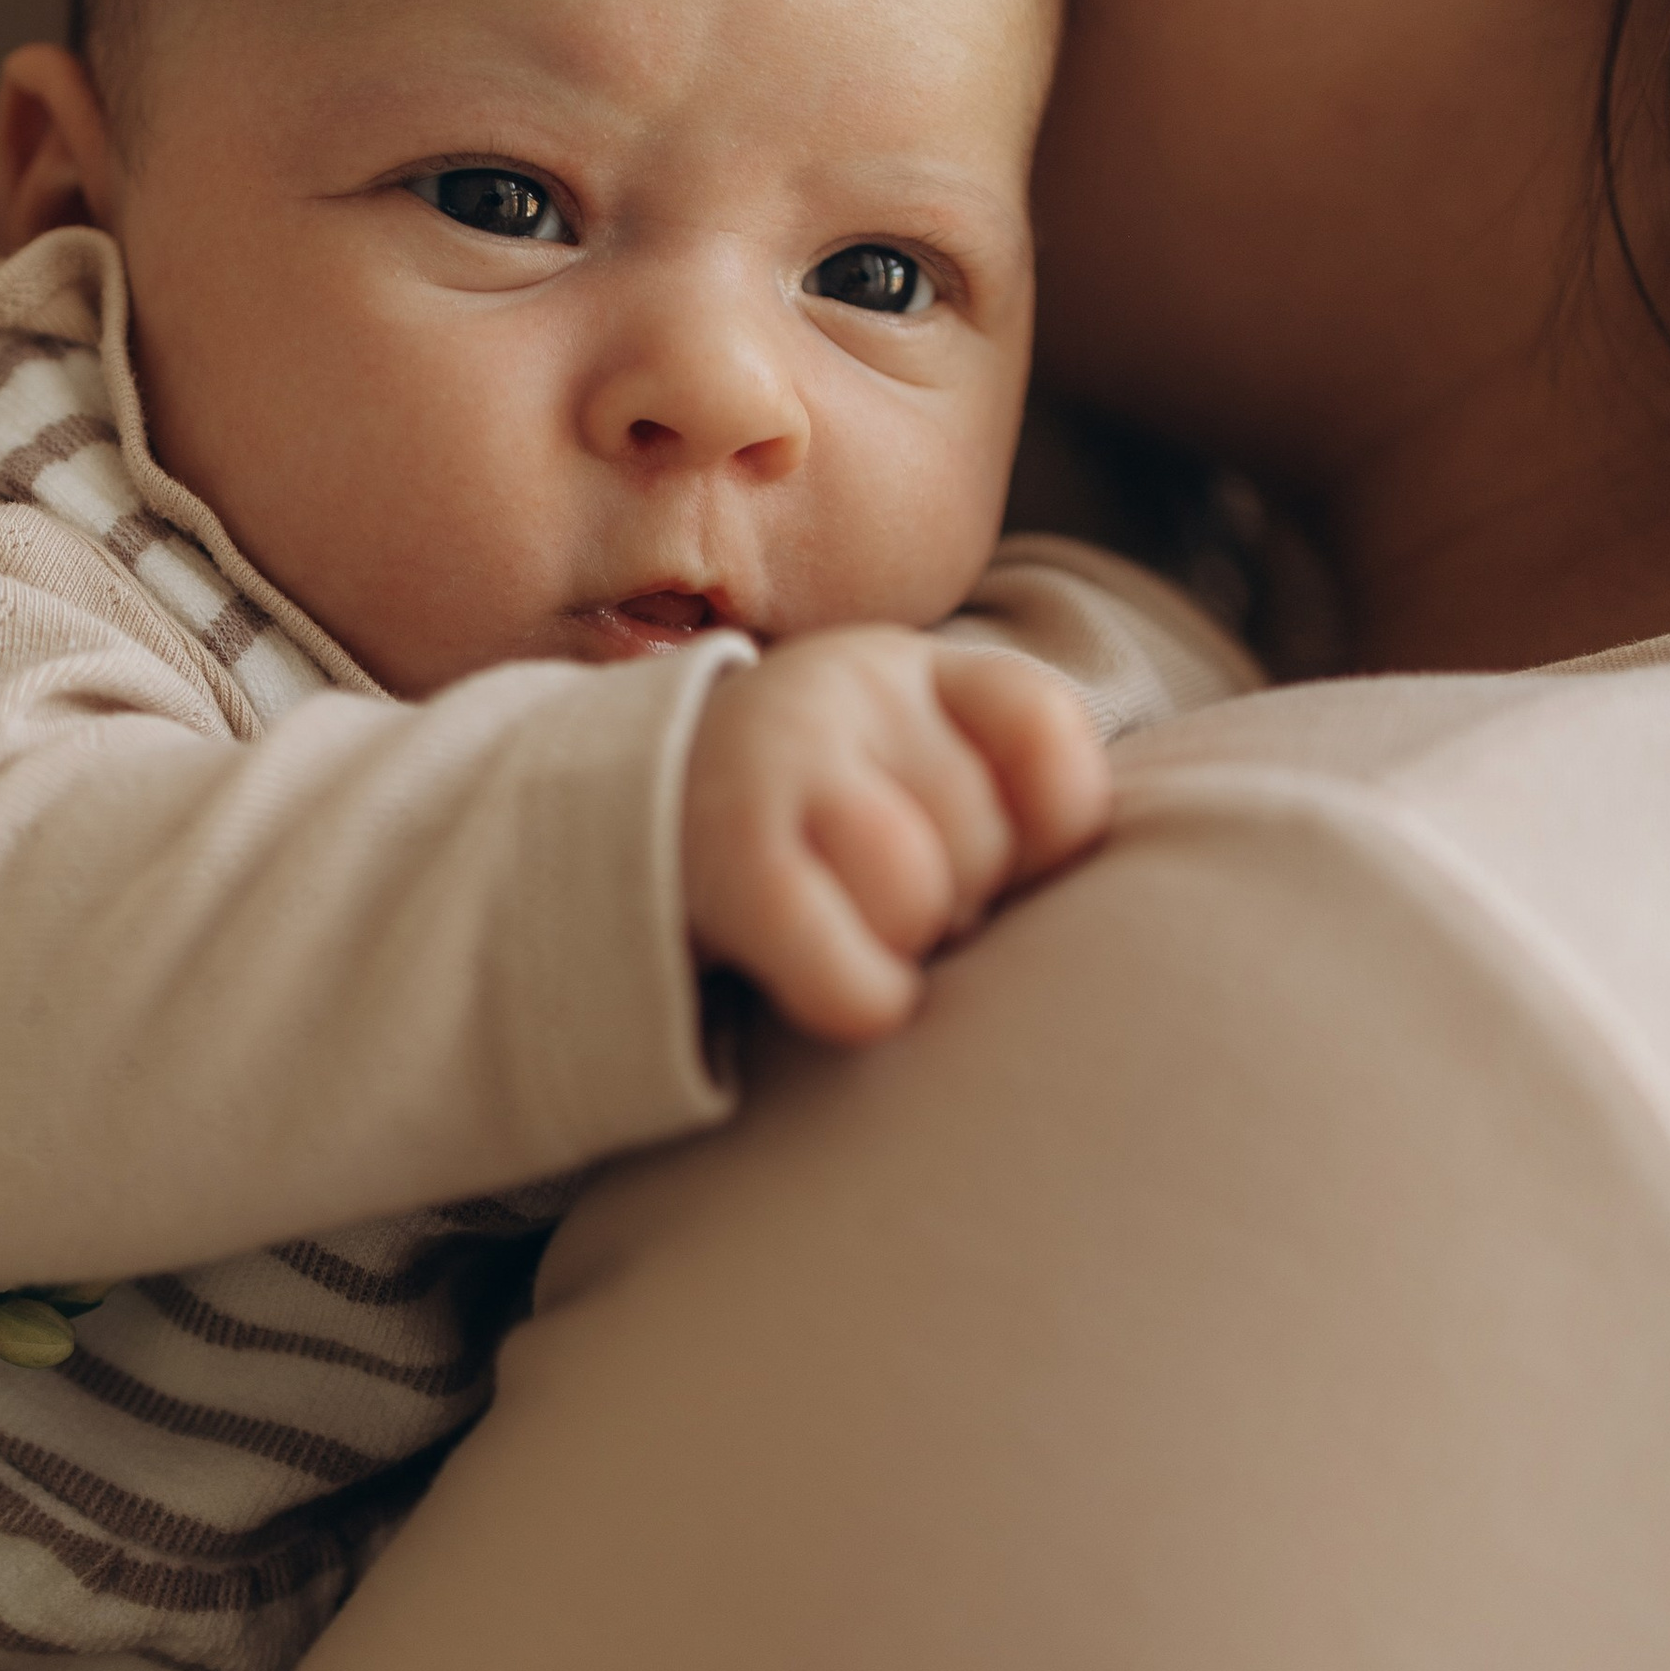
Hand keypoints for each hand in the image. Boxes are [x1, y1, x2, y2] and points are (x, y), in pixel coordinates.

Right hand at [681, 629, 1111, 1043]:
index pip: (1047, 732)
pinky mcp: (727, 852)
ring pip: (919, 890)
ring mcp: (780, 759)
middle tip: (889, 909)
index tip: (1007, 866)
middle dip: (960, 902)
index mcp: (911, 671)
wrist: (593, 841)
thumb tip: (1076, 888)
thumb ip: (1001, 805)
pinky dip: (862, 997)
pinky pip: (846, 959)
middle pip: (985, 837)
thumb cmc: (798, 841)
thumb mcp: (898, 779)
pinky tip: (854, 1000)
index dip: (1054, 824)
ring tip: (853, 936)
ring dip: (903, 945)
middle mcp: (847, 688)